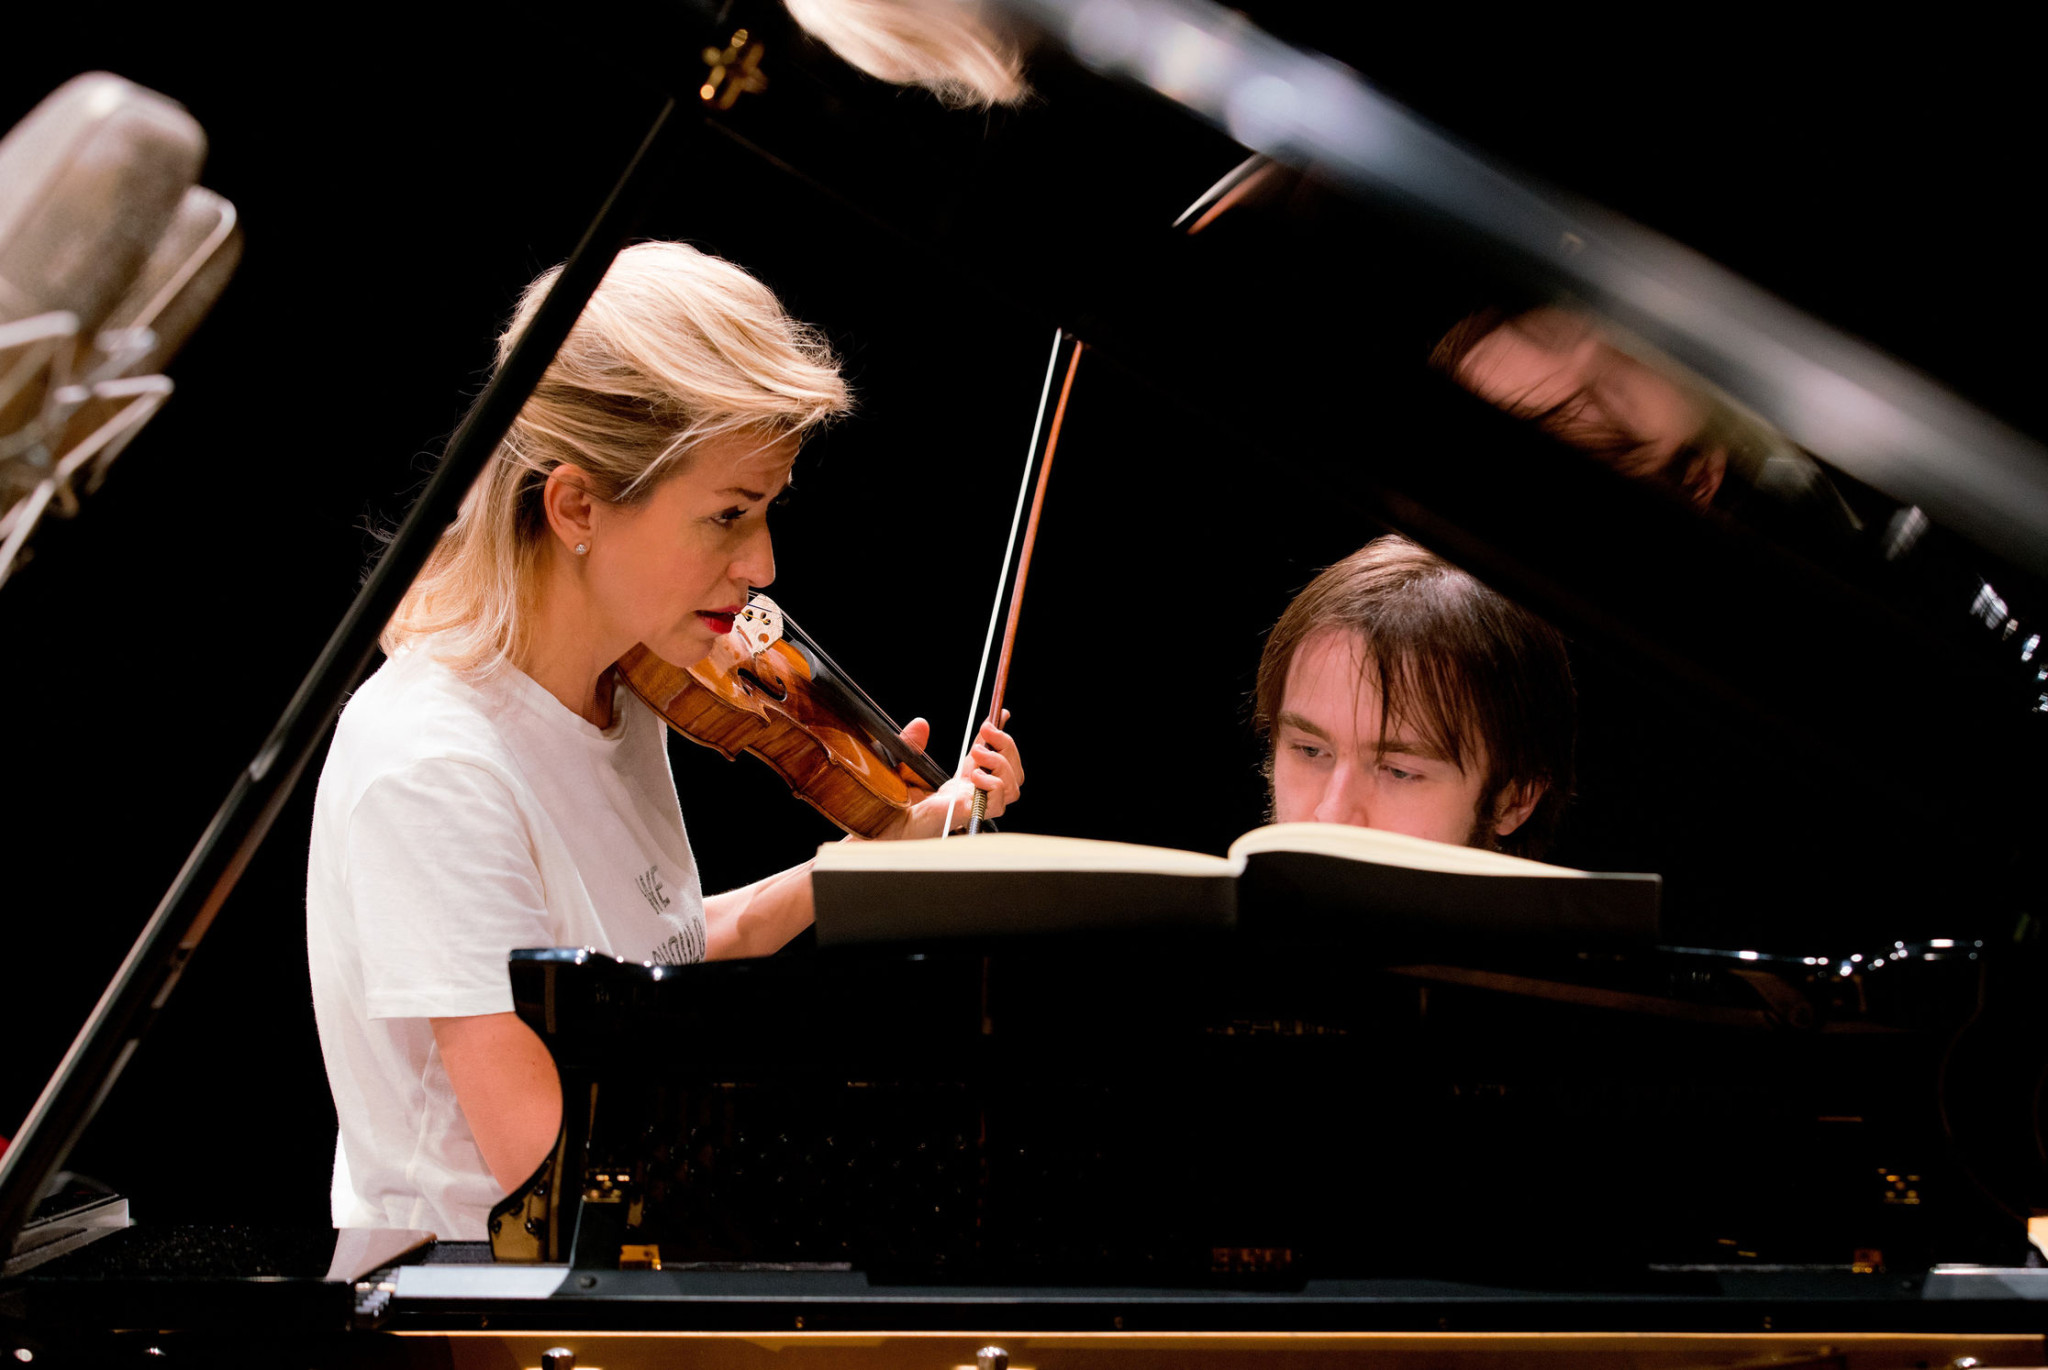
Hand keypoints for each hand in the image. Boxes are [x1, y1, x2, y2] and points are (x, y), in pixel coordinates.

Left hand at [873, 710, 1022, 839]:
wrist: (890, 825)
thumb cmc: (896, 805)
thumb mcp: (905, 765)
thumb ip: (913, 743)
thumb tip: (921, 724)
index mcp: (964, 779)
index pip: (992, 754)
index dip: (999, 734)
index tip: (1001, 713)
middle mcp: (975, 792)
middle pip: (1012, 769)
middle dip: (1006, 744)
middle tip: (986, 730)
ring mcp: (976, 804)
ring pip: (1012, 784)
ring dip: (1000, 762)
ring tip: (977, 754)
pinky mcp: (972, 814)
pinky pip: (999, 800)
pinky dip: (994, 784)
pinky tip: (975, 778)